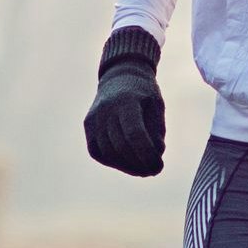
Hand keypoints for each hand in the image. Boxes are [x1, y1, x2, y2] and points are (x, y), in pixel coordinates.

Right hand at [86, 27, 166, 176]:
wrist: (119, 76)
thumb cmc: (143, 93)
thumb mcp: (156, 106)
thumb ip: (156, 131)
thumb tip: (155, 156)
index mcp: (126, 101)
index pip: (135, 134)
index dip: (147, 155)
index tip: (159, 166)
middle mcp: (105, 109)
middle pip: (121, 146)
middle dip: (139, 164)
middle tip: (154, 171)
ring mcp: (93, 118)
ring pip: (108, 152)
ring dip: (127, 166)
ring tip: (143, 170)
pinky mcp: (88, 126)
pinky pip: (98, 152)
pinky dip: (113, 161)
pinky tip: (127, 163)